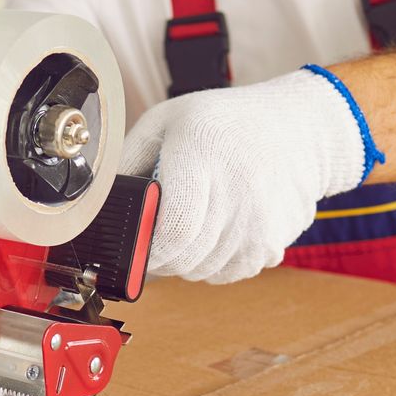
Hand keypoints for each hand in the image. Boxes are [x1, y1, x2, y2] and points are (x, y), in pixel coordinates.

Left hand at [122, 66, 375, 282]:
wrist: (301, 129)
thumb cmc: (226, 123)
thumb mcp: (164, 122)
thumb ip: (126, 163)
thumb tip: (95, 205)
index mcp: (201, 156)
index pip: (171, 230)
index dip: (148, 248)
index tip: (140, 244)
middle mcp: (235, 193)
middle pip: (184, 258)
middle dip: (162, 255)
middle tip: (161, 232)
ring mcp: (259, 224)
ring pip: (203, 272)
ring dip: (188, 259)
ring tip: (194, 224)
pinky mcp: (274, 245)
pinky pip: (229, 273)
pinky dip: (216, 262)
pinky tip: (220, 229)